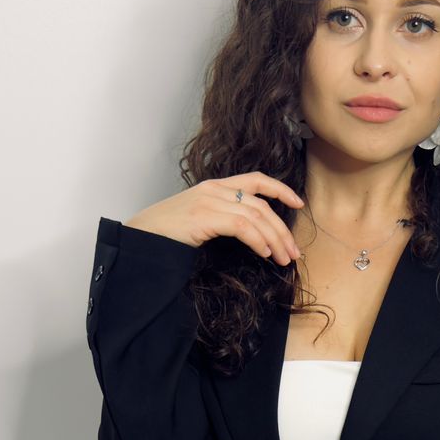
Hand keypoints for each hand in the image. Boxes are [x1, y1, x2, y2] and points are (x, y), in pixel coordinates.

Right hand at [126, 175, 303, 262]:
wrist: (141, 237)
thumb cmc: (167, 234)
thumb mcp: (199, 219)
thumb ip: (222, 218)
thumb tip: (250, 233)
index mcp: (215, 187)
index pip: (256, 180)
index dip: (280, 190)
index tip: (298, 204)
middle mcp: (215, 189)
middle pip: (262, 204)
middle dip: (282, 229)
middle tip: (294, 253)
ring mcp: (209, 201)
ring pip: (256, 216)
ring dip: (275, 239)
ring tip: (284, 259)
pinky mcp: (204, 216)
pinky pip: (242, 226)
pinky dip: (258, 240)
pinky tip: (264, 254)